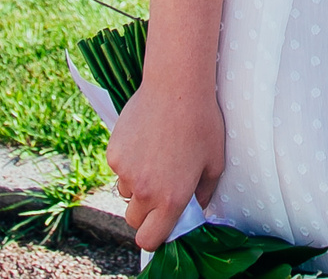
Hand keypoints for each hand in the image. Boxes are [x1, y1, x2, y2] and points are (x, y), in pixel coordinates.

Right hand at [105, 74, 225, 249]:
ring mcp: (125, 172)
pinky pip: (118, 168)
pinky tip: (145, 141)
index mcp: (170, 199)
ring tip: (155, 158)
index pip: (150, 239)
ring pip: (125, 193)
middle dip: (146, 212)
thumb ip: (203, 194)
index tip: (161, 227)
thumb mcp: (215, 164)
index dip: (155, 237)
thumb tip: (195, 207)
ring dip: (137, 186)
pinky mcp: (113, 153)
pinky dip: (128, 162)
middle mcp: (144, 191)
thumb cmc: (202, 123)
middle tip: (161, 189)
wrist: (176, 87)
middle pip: (134, 220)